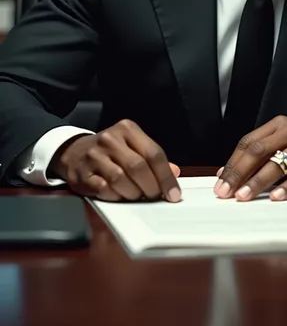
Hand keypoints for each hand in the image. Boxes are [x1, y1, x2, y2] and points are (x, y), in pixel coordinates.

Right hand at [50, 119, 180, 201]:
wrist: (73, 151)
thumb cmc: (110, 151)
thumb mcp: (132, 146)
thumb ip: (152, 159)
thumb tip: (174, 173)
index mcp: (127, 129)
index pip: (153, 153)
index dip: (166, 177)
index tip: (173, 194)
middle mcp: (110, 139)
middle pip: (138, 167)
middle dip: (151, 187)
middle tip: (154, 196)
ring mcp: (94, 155)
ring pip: (120, 179)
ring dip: (133, 193)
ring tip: (136, 195)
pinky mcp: (82, 173)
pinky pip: (103, 189)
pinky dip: (115, 196)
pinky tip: (119, 195)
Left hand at [214, 116, 286, 201]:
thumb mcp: (286, 143)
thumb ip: (260, 154)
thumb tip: (228, 172)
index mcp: (279, 125)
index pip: (248, 142)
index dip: (232, 163)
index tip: (220, 181)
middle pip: (258, 151)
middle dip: (238, 173)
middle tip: (226, 192)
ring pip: (276, 163)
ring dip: (257, 182)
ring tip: (243, 196)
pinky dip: (286, 187)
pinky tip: (275, 197)